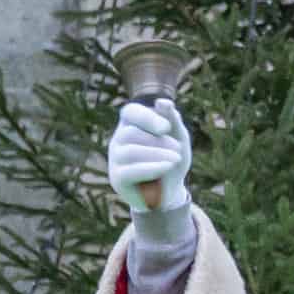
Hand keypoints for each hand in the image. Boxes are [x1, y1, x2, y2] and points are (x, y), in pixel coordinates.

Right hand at [106, 99, 192, 221]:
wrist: (170, 191)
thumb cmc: (172, 159)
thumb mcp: (178, 138)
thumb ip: (172, 120)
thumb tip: (162, 101)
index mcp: (131, 124)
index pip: (130, 112)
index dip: (147, 117)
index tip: (166, 128)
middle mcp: (119, 139)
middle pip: (131, 133)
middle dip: (157, 141)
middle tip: (177, 150)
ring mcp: (115, 159)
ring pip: (130, 151)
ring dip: (157, 154)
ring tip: (175, 160)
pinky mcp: (117, 178)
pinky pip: (130, 171)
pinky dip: (151, 168)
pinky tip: (166, 168)